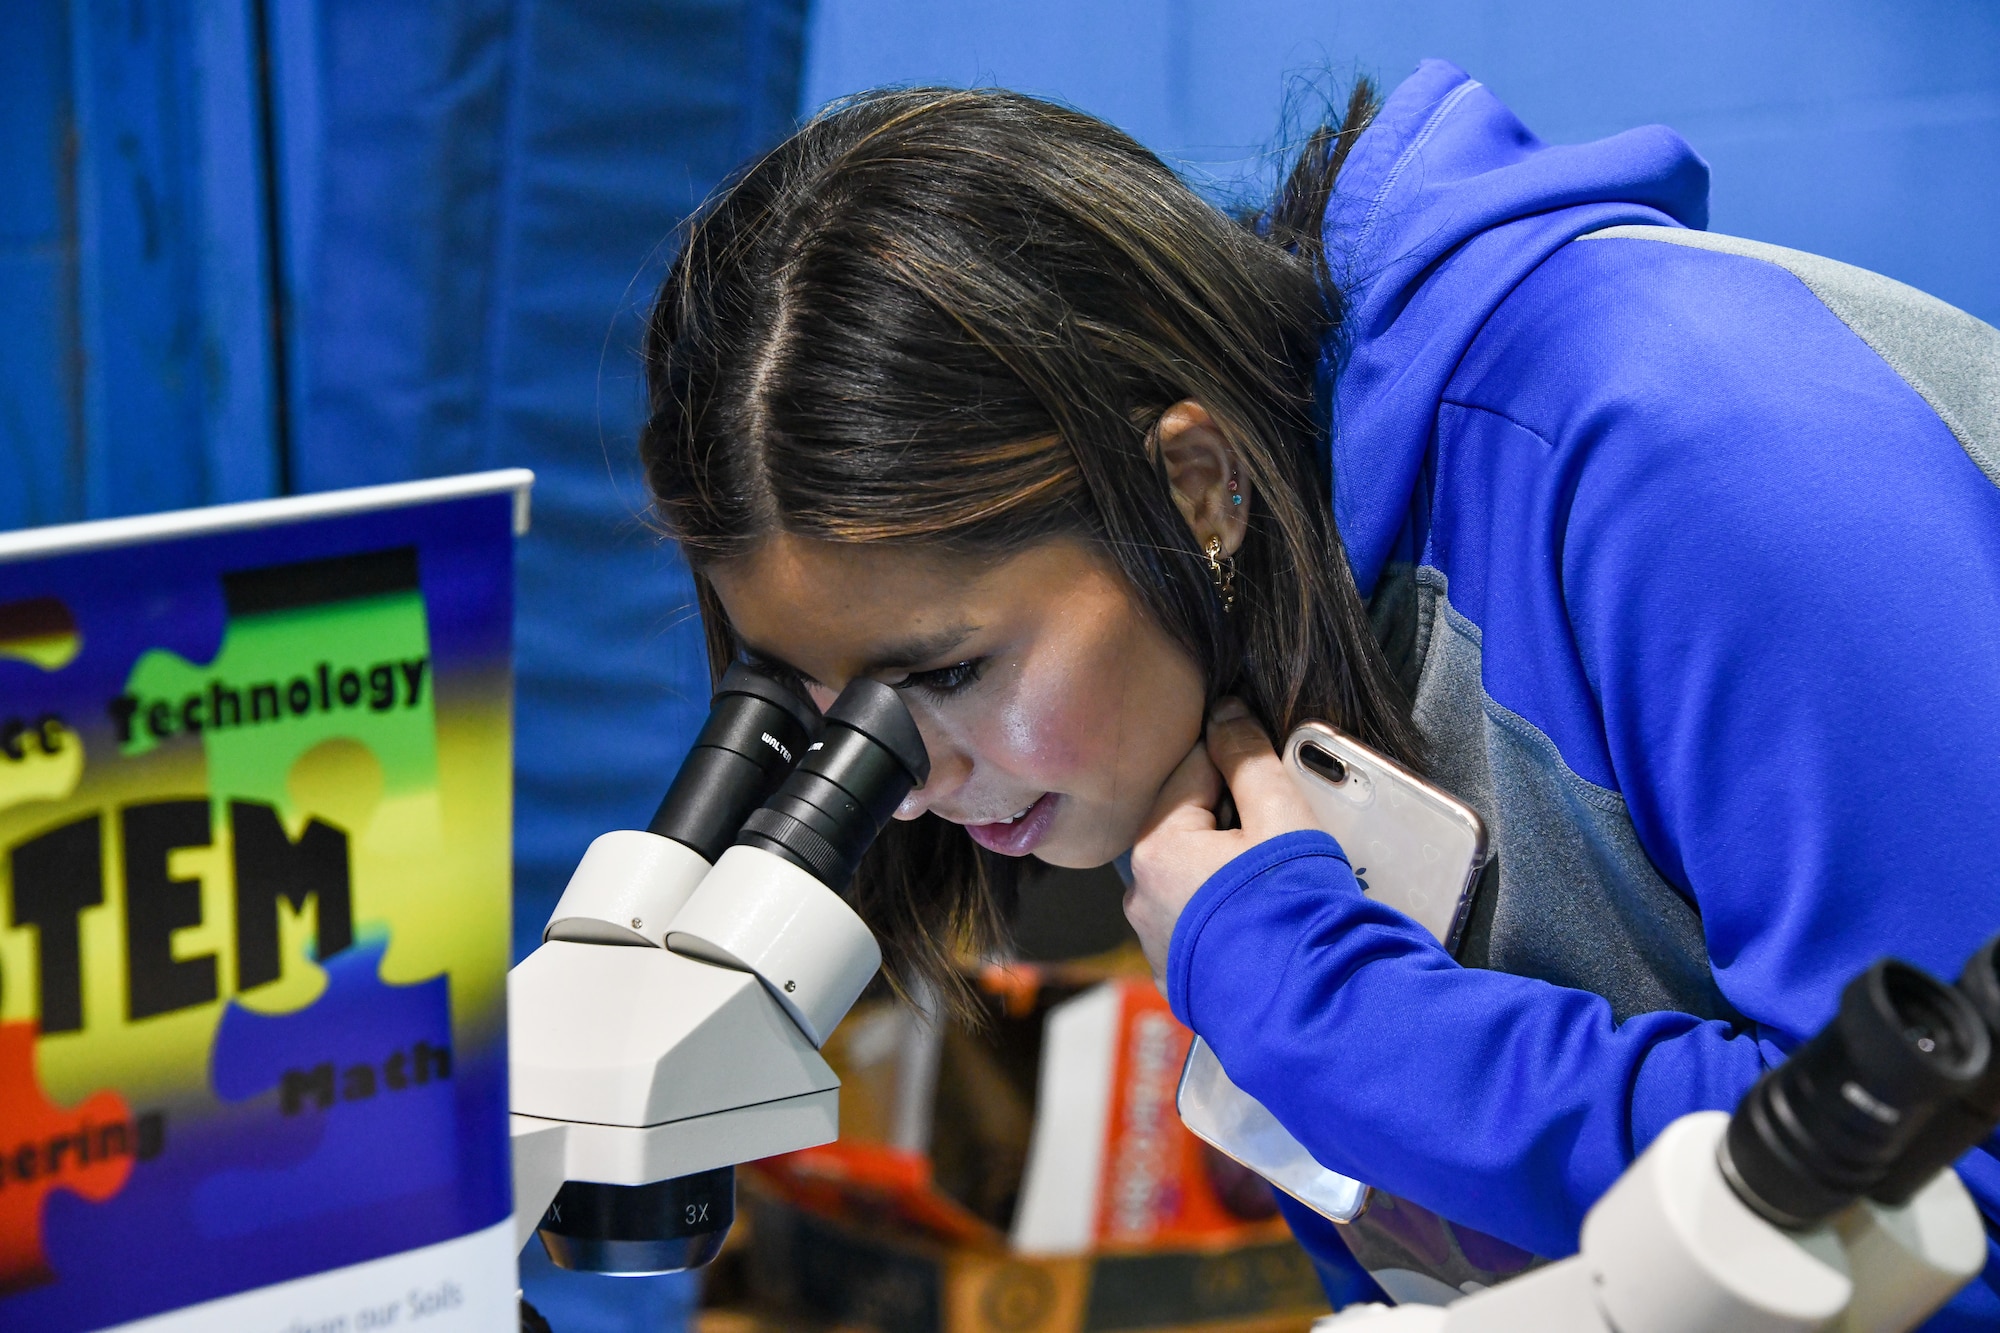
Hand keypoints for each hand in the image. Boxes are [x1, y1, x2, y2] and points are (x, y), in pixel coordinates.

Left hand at [1125, 698, 1319, 982]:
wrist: (1305, 1012)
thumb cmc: (1293, 912)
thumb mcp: (1281, 817)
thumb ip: (1249, 757)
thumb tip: (1226, 711)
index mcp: (1156, 848)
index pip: (1191, 770)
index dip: (1235, 761)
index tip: (1267, 766)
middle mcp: (1141, 894)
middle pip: (1188, 823)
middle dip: (1231, 815)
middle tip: (1280, 825)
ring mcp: (1156, 938)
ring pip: (1191, 870)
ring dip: (1228, 861)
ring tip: (1276, 870)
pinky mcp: (1178, 971)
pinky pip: (1196, 914)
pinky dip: (1224, 904)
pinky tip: (1262, 910)